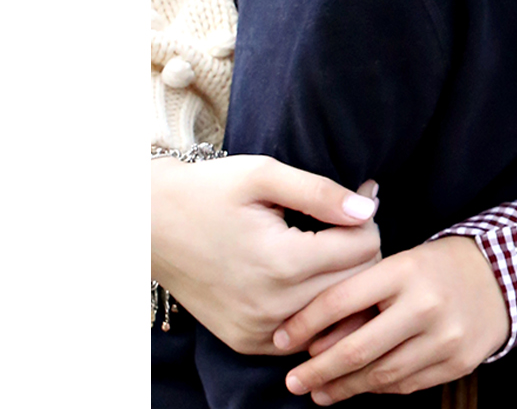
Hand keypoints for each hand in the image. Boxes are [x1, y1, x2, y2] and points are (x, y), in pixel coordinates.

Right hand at [151, 156, 381, 353]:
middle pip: (358, 282)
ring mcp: (259, 330)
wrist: (148, 226)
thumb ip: (321, 192)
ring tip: (330, 245)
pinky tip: (309, 276)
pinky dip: (318, 307)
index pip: (365, 248)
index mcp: (281, 262)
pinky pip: (307, 332)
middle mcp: (272, 306)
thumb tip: (368, 207)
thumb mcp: (264, 175)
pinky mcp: (247, 342)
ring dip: (344, 279)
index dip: (366, 219)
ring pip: (336, 311)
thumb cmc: (207, 192)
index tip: (354, 199)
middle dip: (362, 248)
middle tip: (345, 221)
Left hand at [275, 235, 506, 401]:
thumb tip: (313, 341)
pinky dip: (377, 389)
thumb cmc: (437, 268)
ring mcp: (445, 336)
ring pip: (380, 375)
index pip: (340, 300)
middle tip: (292, 380)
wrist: (502, 276)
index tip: (280, 340)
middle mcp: (426, 304)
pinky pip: (406, 385)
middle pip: (358, 348)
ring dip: (342, 388)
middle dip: (317, 370)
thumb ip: (361, 295)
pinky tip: (360, 387)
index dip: (303, 325)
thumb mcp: (400, 263)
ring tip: (318, 391)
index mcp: (405, 269)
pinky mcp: (457, 362)